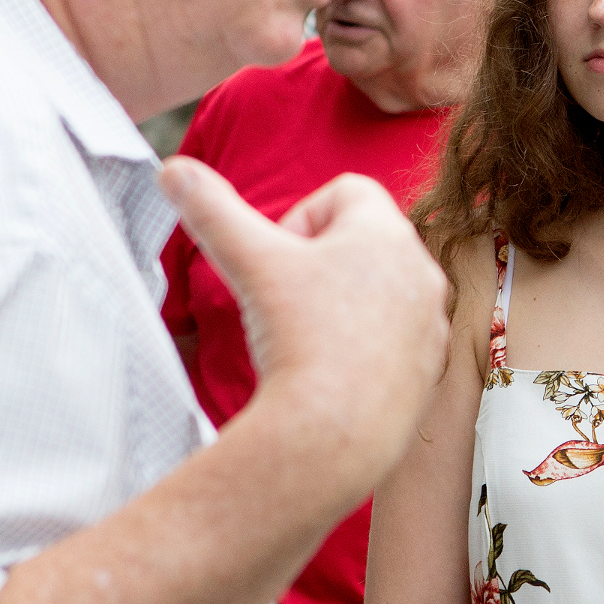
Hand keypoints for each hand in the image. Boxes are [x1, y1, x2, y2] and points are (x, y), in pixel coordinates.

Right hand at [160, 158, 448, 496]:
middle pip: (362, 242)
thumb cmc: (298, 341)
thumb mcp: (248, 262)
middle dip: (320, 264)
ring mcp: (430, 323)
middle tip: (287, 303)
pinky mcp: (430, 368)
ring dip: (342, 305)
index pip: (346, 191)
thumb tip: (173, 169)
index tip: (278, 260)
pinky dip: (362, 348)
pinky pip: (394, 340)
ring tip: (307, 340)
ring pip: (379, 292)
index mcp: (386, 232)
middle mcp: (421, 271)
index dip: (301, 217)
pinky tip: (331, 373)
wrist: (332, 435)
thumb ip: (211, 209)